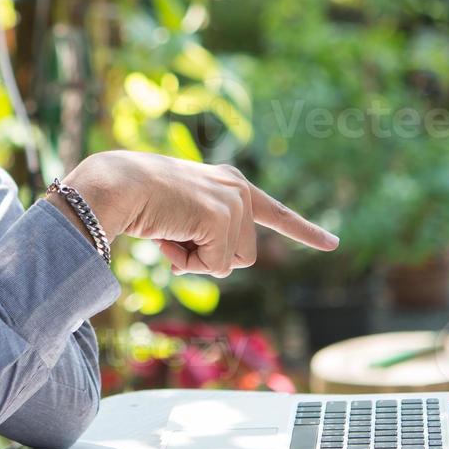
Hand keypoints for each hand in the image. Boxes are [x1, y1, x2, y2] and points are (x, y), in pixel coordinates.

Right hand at [54, 150, 338, 276]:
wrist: (117, 185)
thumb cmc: (136, 199)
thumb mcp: (179, 215)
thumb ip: (204, 231)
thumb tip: (217, 262)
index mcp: (230, 182)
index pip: (276, 213)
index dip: (304, 231)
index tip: (332, 243)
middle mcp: (239, 189)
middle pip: (243, 255)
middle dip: (207, 257)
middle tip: (175, 234)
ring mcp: (233, 203)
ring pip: (230, 264)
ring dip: (196, 260)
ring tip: (170, 231)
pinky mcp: (222, 218)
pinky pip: (212, 266)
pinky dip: (186, 261)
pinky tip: (168, 235)